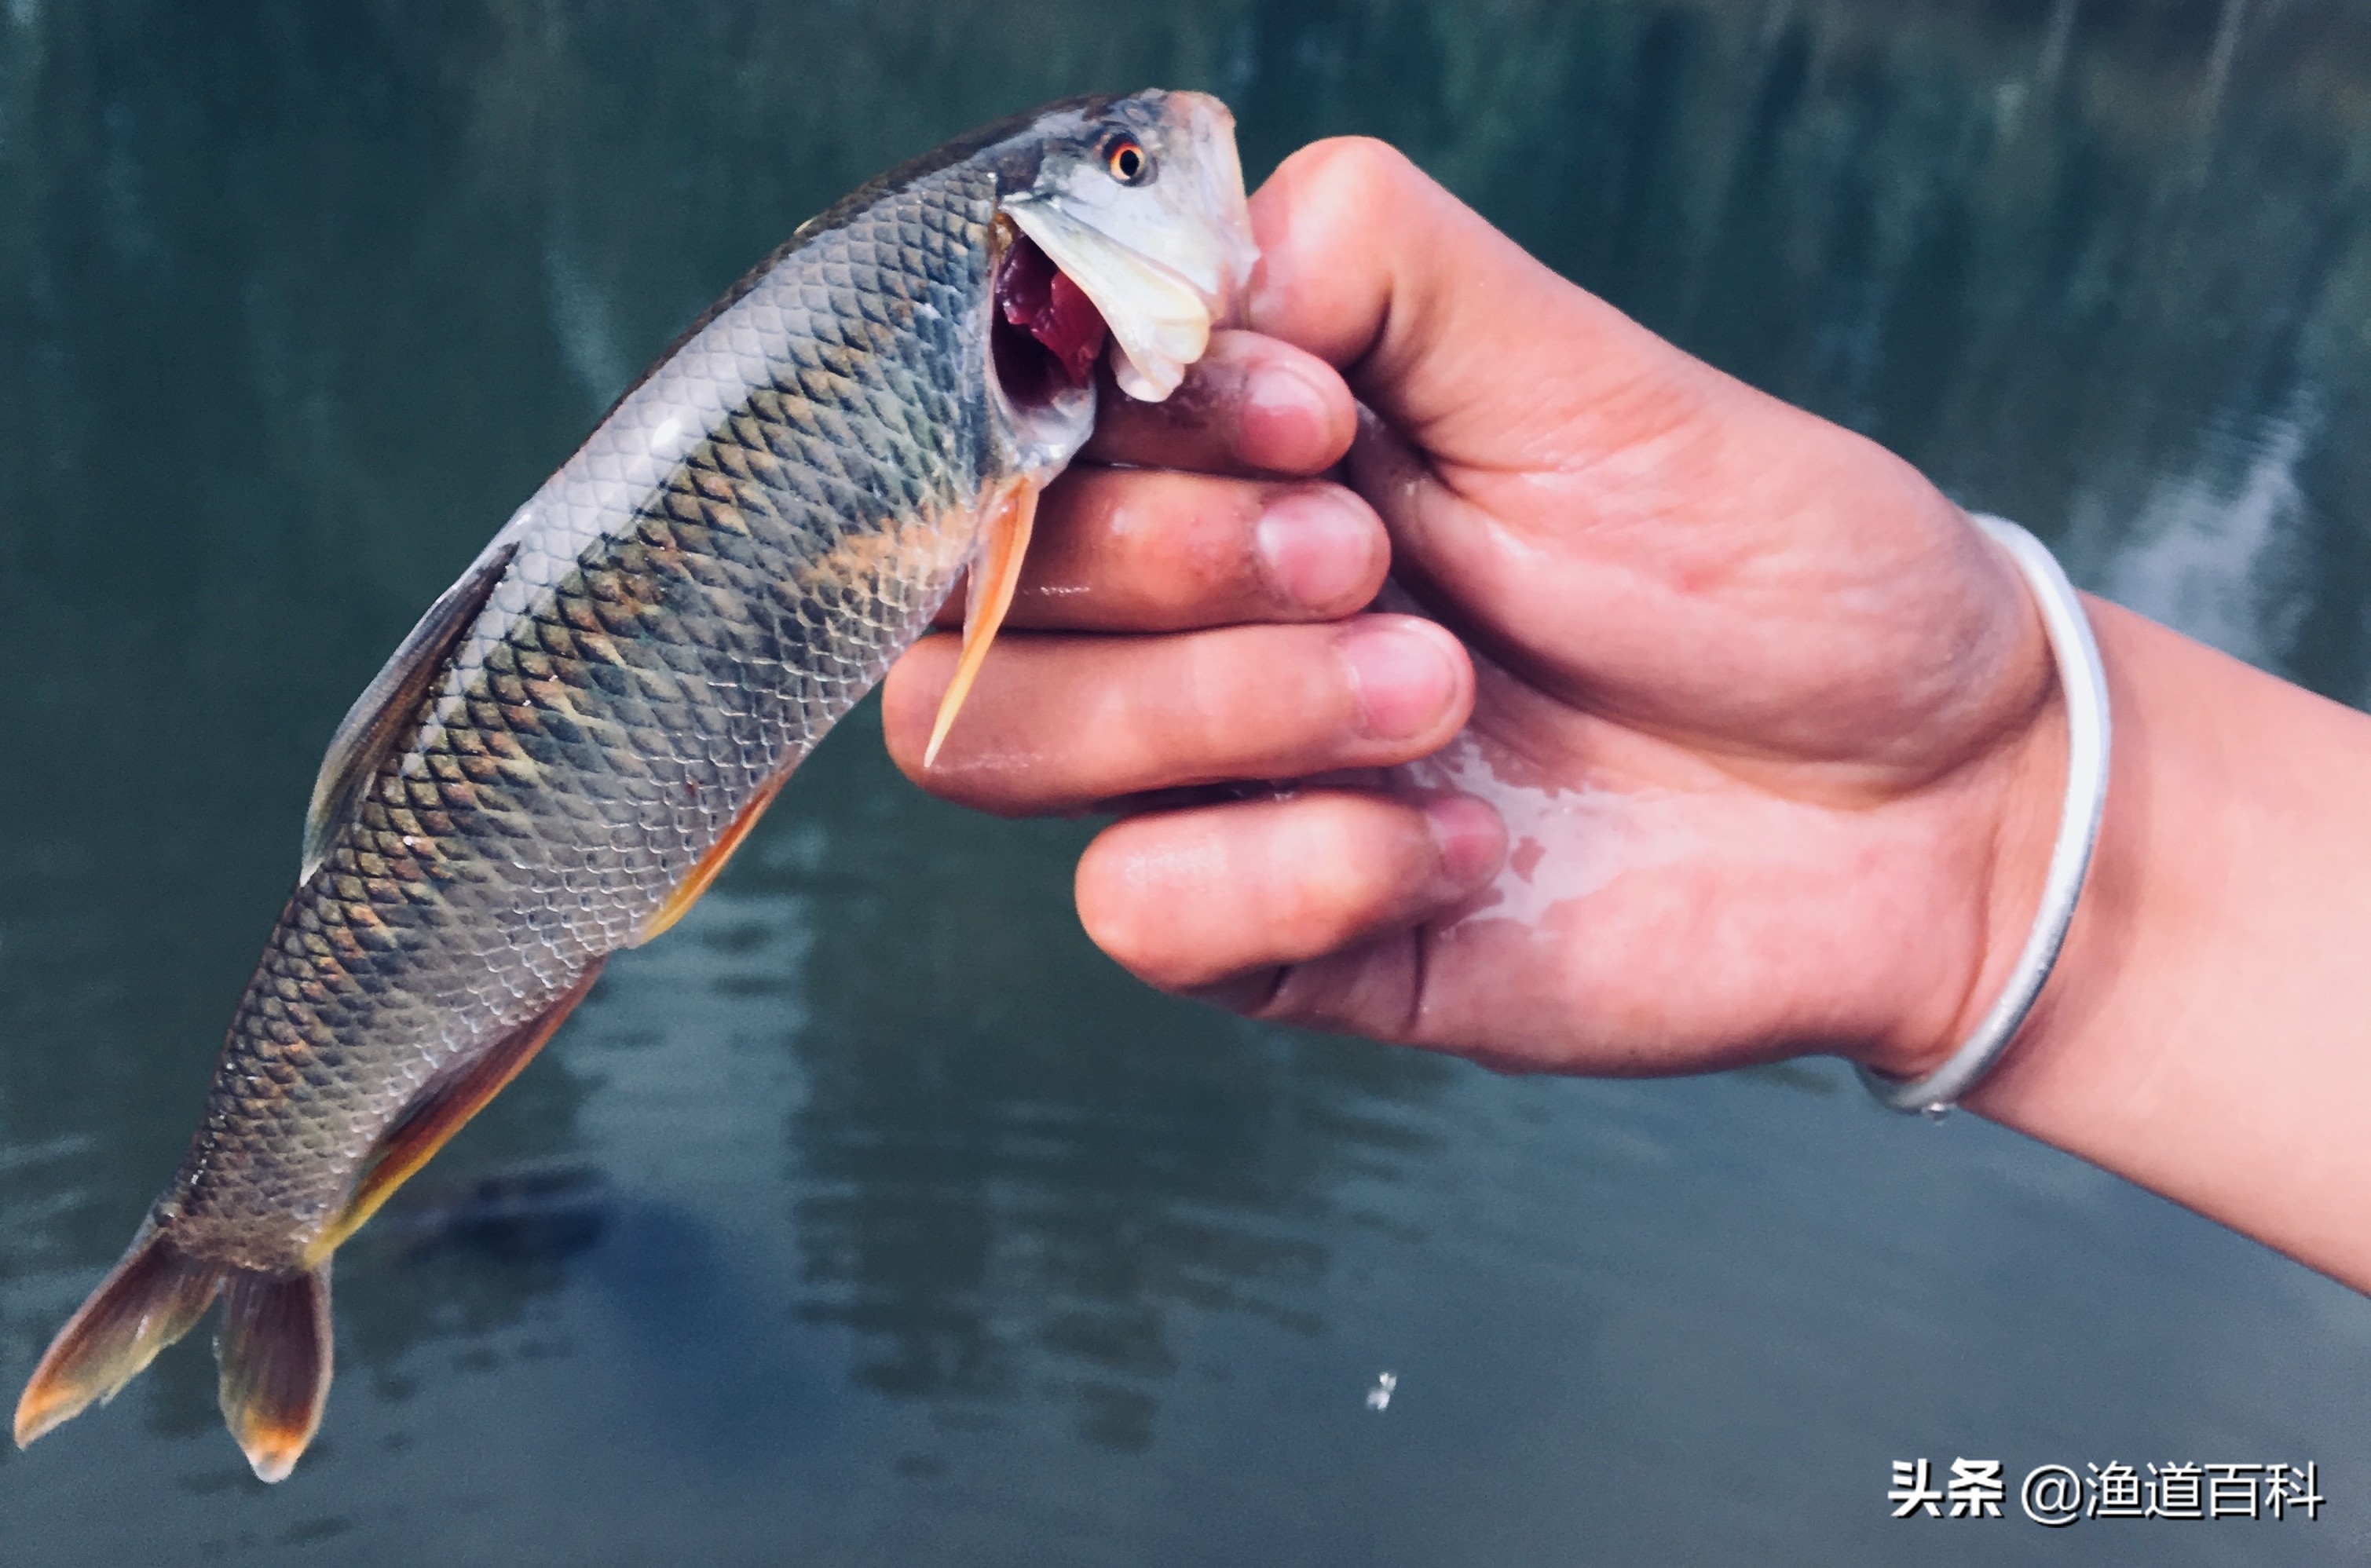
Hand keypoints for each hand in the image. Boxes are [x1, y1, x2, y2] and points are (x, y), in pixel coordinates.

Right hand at [883, 139, 2068, 1081]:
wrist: (1925, 797)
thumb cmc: (1768, 565)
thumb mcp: (1579, 366)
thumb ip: (1365, 263)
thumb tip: (1162, 297)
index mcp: (1239, 457)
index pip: (1009, 424)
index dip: (1110, 419)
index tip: (1319, 415)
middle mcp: (1195, 612)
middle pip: (967, 594)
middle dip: (1161, 562)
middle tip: (1376, 558)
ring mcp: (1223, 778)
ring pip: (993, 742)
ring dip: (1220, 706)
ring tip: (1438, 692)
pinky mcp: (1279, 934)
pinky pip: (1139, 912)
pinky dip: (1296, 867)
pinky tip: (1469, 844)